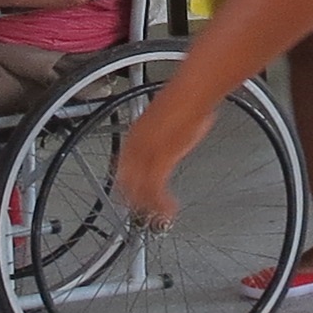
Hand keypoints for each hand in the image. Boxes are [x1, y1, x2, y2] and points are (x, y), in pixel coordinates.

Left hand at [109, 83, 215, 228]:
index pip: (122, 165)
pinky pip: (156, 191)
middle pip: (125, 181)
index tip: (129, 194)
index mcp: (133, 136)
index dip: (125, 183)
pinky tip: (169, 210)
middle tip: (140, 212)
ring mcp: (146, 155)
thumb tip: (165, 142)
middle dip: (132, 199)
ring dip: (147, 206)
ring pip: (139, 190)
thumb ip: (160, 136)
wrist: (190, 95)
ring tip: (157, 216)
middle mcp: (135, 146)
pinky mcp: (160, 163)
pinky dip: (162, 204)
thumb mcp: (165, 122)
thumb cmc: (183, 101)